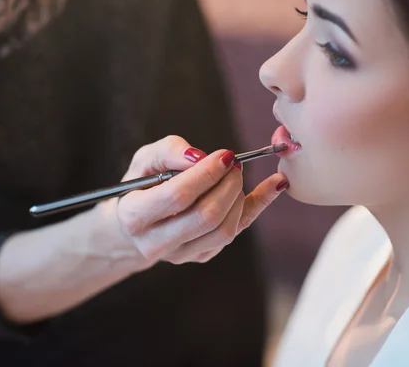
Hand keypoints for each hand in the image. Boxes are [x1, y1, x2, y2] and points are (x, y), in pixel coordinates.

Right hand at [96, 135, 287, 269]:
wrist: (136, 223)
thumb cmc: (141, 186)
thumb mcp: (144, 161)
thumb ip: (168, 151)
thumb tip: (199, 157)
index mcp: (134, 216)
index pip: (178, 196)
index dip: (207, 173)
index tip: (224, 155)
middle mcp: (156, 242)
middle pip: (206, 217)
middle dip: (228, 185)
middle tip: (234, 164)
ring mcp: (181, 254)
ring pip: (224, 230)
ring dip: (240, 197)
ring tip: (235, 175)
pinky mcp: (201, 256)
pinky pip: (237, 232)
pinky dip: (258, 206)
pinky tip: (273, 185)